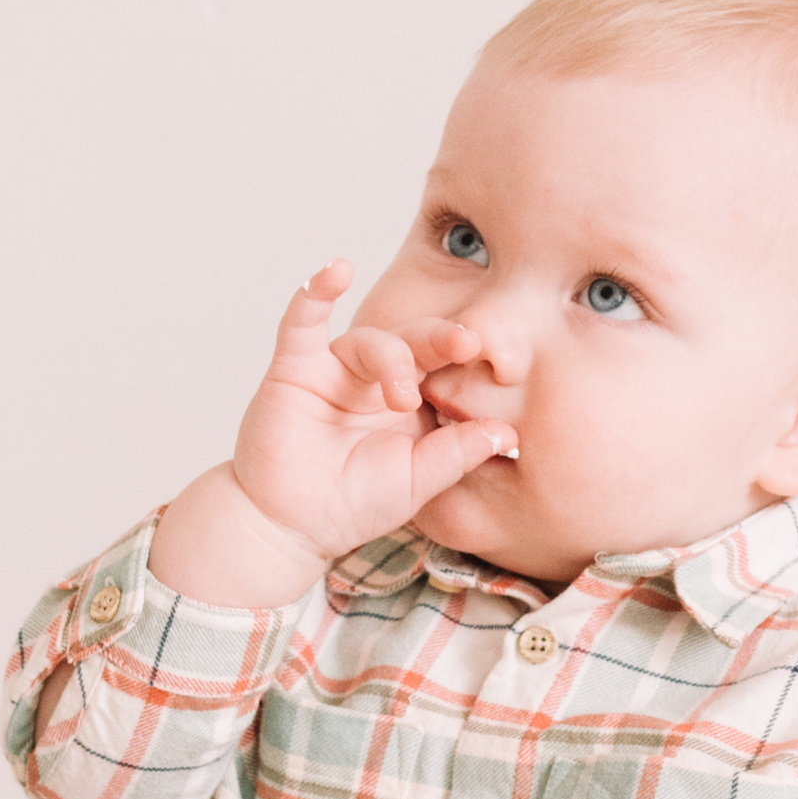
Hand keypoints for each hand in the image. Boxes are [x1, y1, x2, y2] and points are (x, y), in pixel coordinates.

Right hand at [151, 266, 517, 604]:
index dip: (468, 359)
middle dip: (442, 339)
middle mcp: (376, 378)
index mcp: (411, 401)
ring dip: (390, 358)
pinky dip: (316, 293)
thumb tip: (507, 431)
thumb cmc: (352, 504)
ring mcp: (335, 370)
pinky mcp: (295, 368)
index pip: (445, 367)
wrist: (291, 527)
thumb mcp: (417, 482)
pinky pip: (303, 322)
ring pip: (370, 340)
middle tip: (468, 344)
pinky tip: (335, 271)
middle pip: (415, 342)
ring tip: (402, 396)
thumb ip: (457, 454)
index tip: (500, 361)